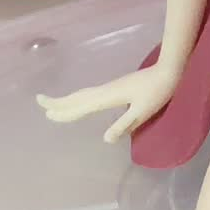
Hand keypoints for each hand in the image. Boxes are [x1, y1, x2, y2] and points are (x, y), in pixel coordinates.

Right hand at [35, 63, 181, 142]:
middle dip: (60, 101)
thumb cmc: (158, 92)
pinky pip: (92, 94)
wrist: (169, 71)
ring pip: (84, 94)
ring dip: (68, 99)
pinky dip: (80, 98)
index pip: (82, 106)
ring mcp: (111, 87)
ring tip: (56, 104)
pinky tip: (83, 101)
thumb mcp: (143, 112)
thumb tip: (105, 139)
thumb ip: (124, 124)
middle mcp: (106, 90)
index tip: (47, 114)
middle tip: (40, 103)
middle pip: (78, 97)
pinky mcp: (117, 87)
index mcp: (109, 97)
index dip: (66, 112)